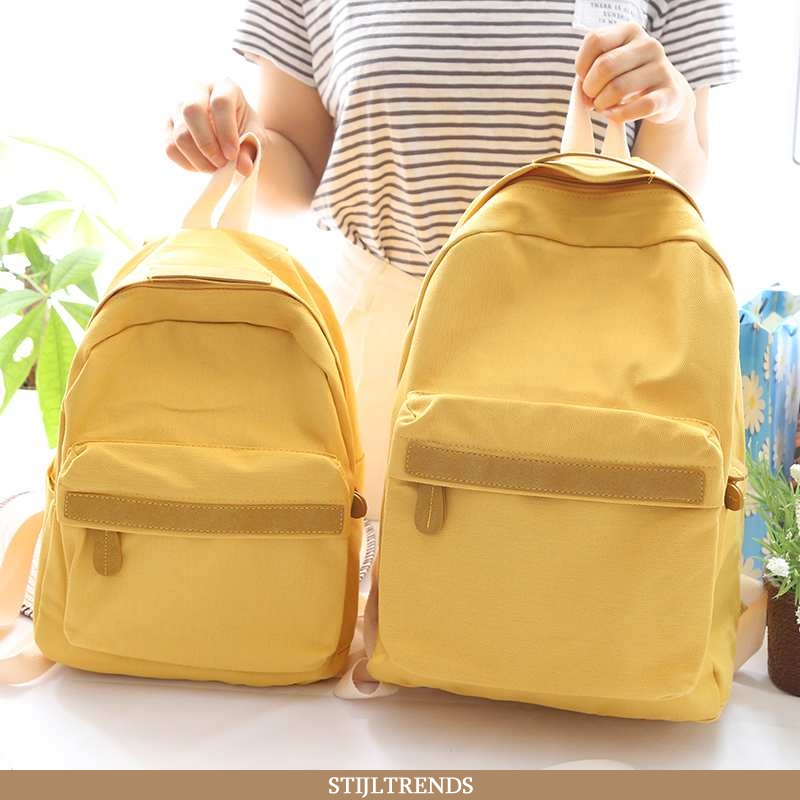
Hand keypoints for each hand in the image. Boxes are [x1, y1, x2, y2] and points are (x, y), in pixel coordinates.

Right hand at [165, 78, 263, 174]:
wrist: (232, 136)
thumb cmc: (246, 132)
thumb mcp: (255, 138)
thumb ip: (250, 150)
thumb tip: (244, 168)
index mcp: (225, 87)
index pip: (220, 103)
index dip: (226, 132)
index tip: (233, 154)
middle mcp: (197, 90)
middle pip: (191, 112)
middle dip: (207, 145)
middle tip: (222, 163)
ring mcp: (178, 106)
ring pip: (179, 134)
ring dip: (199, 159)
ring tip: (216, 167)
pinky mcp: (168, 126)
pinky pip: (170, 148)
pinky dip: (187, 163)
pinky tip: (203, 166)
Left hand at [575, 22, 693, 125]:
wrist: (664, 96)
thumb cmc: (627, 78)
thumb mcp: (611, 64)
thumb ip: (592, 71)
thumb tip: (584, 95)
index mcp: (630, 31)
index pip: (595, 40)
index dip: (582, 65)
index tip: (584, 78)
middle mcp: (649, 45)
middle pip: (605, 66)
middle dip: (590, 88)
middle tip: (591, 98)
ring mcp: (661, 69)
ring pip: (618, 88)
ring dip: (602, 104)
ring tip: (602, 106)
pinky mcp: (669, 94)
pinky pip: (638, 107)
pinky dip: (619, 115)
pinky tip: (613, 114)